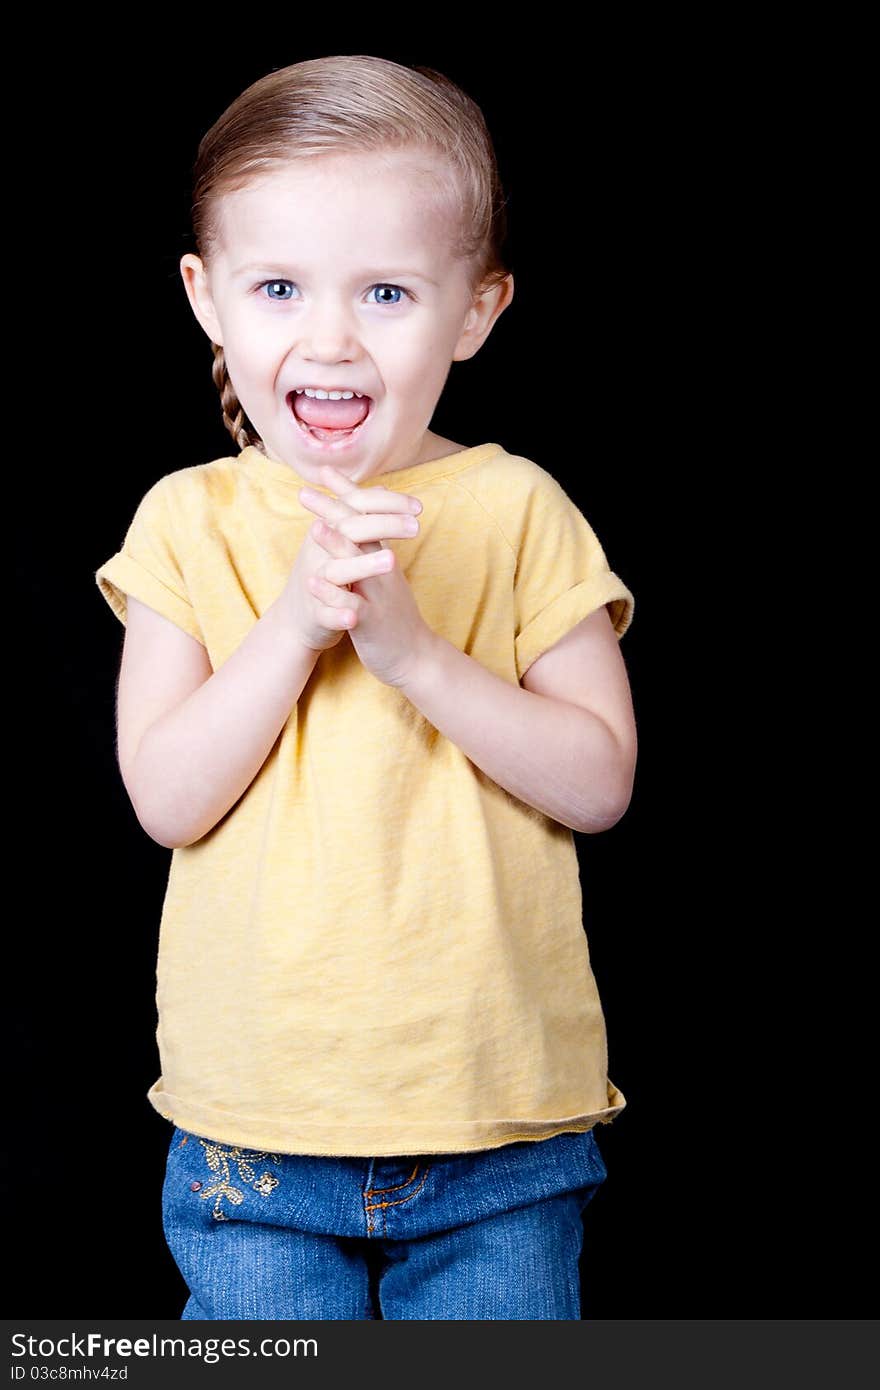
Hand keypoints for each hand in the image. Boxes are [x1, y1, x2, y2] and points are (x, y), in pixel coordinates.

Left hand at [297, 461, 435, 688]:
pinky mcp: (372, 621)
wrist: (415, 656)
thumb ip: (375, 546)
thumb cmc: (393, 613)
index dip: (346, 494)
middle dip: (333, 510)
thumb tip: (368, 521)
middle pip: (360, 532)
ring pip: (358, 565)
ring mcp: (378, 594)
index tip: (323, 471)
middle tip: (306, 491)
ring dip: (336, 545)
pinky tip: (313, 583)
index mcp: (382, 557)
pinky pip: (352, 605)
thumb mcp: (385, 575)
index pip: (366, 517)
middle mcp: (382, 570)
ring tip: (314, 528)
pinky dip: (333, 594)